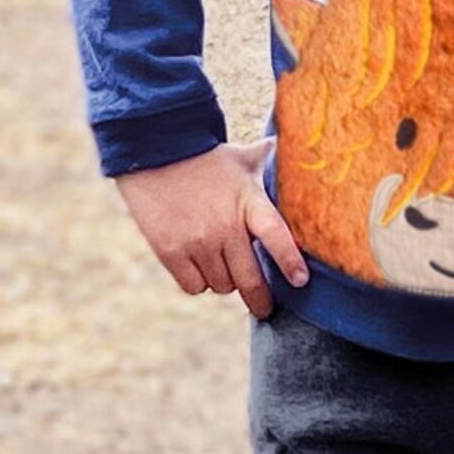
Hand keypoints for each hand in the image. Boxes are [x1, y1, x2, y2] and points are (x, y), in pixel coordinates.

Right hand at [115, 141, 309, 318]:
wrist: (153, 152)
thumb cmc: (203, 157)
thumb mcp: (239, 157)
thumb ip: (264, 159)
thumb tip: (283, 144)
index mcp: (249, 202)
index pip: (277, 239)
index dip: (290, 263)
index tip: (300, 282)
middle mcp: (226, 227)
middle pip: (250, 280)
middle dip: (260, 300)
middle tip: (264, 308)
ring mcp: (198, 242)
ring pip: (221, 286)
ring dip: (224, 281)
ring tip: (219, 262)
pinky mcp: (171, 252)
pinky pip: (194, 286)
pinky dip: (197, 282)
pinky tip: (197, 266)